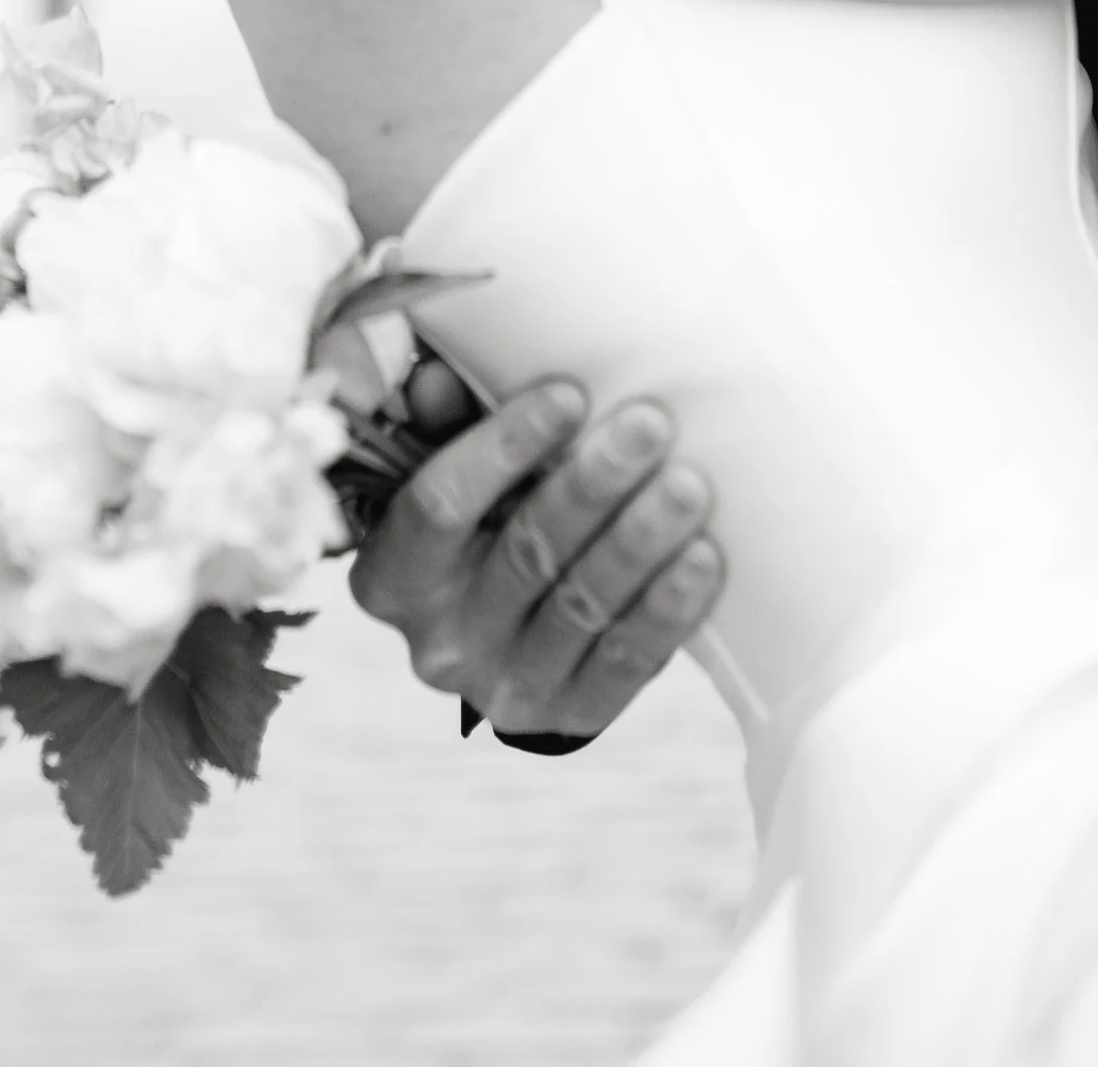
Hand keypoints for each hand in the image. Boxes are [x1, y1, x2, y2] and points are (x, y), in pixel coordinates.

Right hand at [349, 360, 723, 741]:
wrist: (513, 630)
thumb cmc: (484, 517)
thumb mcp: (449, 468)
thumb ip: (443, 422)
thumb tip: (439, 379)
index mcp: (393, 576)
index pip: (440, 506)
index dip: (502, 447)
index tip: (569, 394)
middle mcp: (439, 642)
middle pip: (525, 554)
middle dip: (592, 485)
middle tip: (650, 424)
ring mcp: (505, 687)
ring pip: (581, 606)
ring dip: (640, 541)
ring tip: (689, 484)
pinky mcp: (569, 717)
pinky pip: (625, 661)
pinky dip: (667, 608)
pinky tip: (704, 557)